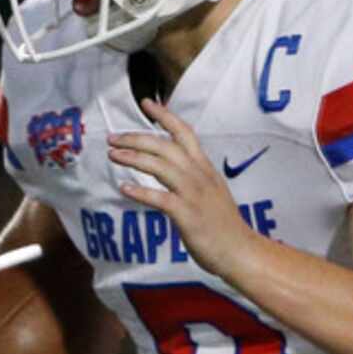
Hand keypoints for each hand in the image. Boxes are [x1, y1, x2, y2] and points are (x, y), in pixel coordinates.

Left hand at [106, 99, 252, 275]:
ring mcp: (193, 194)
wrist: (239, 250)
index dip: (165, 116)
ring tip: (112, 155)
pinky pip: (160, 198)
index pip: (184, 133)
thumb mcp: (211, 191)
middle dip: (136, 138)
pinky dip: (141, 191)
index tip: (146, 103)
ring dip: (133, 158)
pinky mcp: (187, 215)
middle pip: (164, 146)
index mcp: (204, 168)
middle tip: (113, 138)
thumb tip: (173, 169)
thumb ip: (193, 177)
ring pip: (160, 166)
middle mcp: (199, 175)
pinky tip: (123, 188)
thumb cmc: (222, 225)